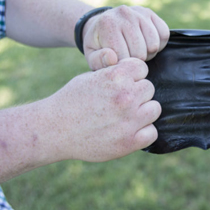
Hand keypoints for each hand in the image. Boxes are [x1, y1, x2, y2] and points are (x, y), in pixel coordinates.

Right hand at [45, 57, 160, 161]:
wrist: (54, 130)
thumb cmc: (72, 100)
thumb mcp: (90, 76)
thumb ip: (113, 71)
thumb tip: (134, 68)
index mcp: (116, 76)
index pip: (142, 68)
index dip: (133, 75)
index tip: (123, 83)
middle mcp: (126, 97)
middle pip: (149, 88)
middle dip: (137, 93)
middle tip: (121, 102)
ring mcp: (129, 120)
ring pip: (154, 109)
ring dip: (143, 111)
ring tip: (126, 116)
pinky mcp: (129, 142)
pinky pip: (152, 132)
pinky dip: (144, 132)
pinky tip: (130, 131)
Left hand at [83, 5, 169, 69]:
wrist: (104, 25)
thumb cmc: (99, 44)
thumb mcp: (91, 55)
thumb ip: (98, 60)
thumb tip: (112, 58)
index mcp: (107, 24)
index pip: (123, 57)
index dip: (122, 65)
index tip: (116, 61)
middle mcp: (124, 13)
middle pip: (140, 53)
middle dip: (135, 61)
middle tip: (128, 57)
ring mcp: (139, 12)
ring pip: (154, 45)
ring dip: (148, 54)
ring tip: (136, 51)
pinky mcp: (150, 13)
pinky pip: (164, 35)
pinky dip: (159, 44)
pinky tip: (147, 44)